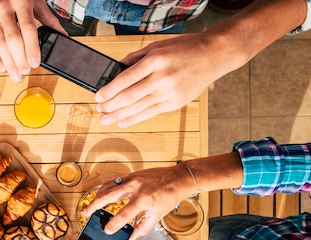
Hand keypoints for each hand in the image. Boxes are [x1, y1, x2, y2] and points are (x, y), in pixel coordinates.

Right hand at [0, 0, 65, 80]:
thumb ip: (47, 17)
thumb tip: (61, 34)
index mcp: (19, 1)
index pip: (27, 29)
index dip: (32, 49)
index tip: (35, 63)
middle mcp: (2, 8)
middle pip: (12, 41)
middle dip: (20, 60)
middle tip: (26, 71)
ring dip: (9, 64)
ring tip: (16, 74)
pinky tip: (3, 66)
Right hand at [82, 164, 192, 239]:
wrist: (178, 178)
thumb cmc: (170, 196)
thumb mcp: (158, 215)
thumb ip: (144, 227)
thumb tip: (132, 236)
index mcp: (143, 199)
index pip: (123, 214)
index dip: (113, 224)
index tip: (107, 230)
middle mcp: (135, 187)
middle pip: (109, 196)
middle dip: (95, 205)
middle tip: (86, 212)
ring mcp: (132, 179)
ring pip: (109, 186)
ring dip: (98, 196)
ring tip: (91, 205)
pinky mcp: (132, 175)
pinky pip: (114, 182)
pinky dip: (106, 188)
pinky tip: (102, 195)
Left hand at [96, 33, 223, 127]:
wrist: (213, 56)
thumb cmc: (184, 49)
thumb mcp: (156, 46)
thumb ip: (134, 59)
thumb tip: (114, 72)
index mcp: (155, 60)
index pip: (125, 79)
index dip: (109, 91)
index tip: (97, 97)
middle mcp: (162, 78)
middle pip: (129, 96)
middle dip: (110, 106)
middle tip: (99, 110)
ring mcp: (169, 92)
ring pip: (138, 108)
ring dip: (118, 116)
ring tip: (105, 120)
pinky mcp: (175, 103)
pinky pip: (150, 113)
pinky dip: (134, 119)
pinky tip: (122, 122)